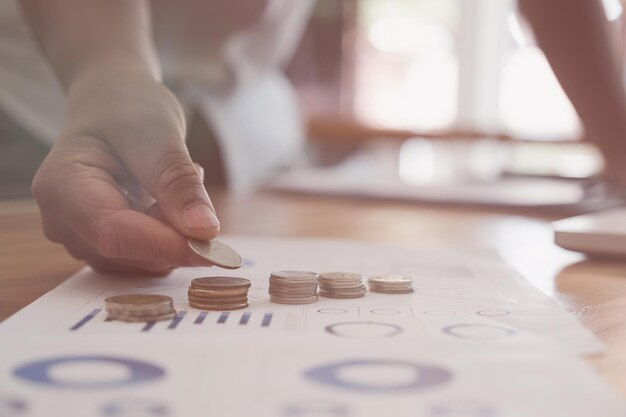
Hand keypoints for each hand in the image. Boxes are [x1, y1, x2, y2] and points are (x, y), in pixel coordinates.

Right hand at [32, 72, 219, 273]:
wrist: (113, 105)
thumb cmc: (129, 110)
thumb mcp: (160, 134)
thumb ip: (178, 183)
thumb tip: (205, 231)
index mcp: (61, 188)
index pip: (114, 234)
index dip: (167, 246)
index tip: (216, 248)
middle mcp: (62, 223)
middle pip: (131, 253)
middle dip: (175, 228)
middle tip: (191, 173)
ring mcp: (81, 239)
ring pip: (145, 261)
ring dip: (174, 227)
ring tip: (172, 177)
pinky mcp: (103, 248)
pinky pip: (149, 257)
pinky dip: (169, 233)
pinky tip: (165, 197)